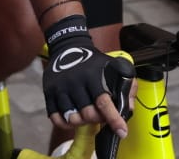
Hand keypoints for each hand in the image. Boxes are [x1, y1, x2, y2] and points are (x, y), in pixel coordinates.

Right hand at [41, 16, 133, 139]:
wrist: (68, 46)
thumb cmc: (94, 62)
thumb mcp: (114, 66)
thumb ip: (127, 86)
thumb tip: (129, 109)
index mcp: (93, 76)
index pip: (103, 102)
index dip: (114, 119)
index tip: (122, 132)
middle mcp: (75, 82)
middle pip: (88, 114)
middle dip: (97, 119)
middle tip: (100, 115)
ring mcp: (61, 88)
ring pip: (72, 118)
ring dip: (81, 122)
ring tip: (86, 114)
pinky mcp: (49, 93)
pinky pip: (55, 118)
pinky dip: (65, 123)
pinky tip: (73, 117)